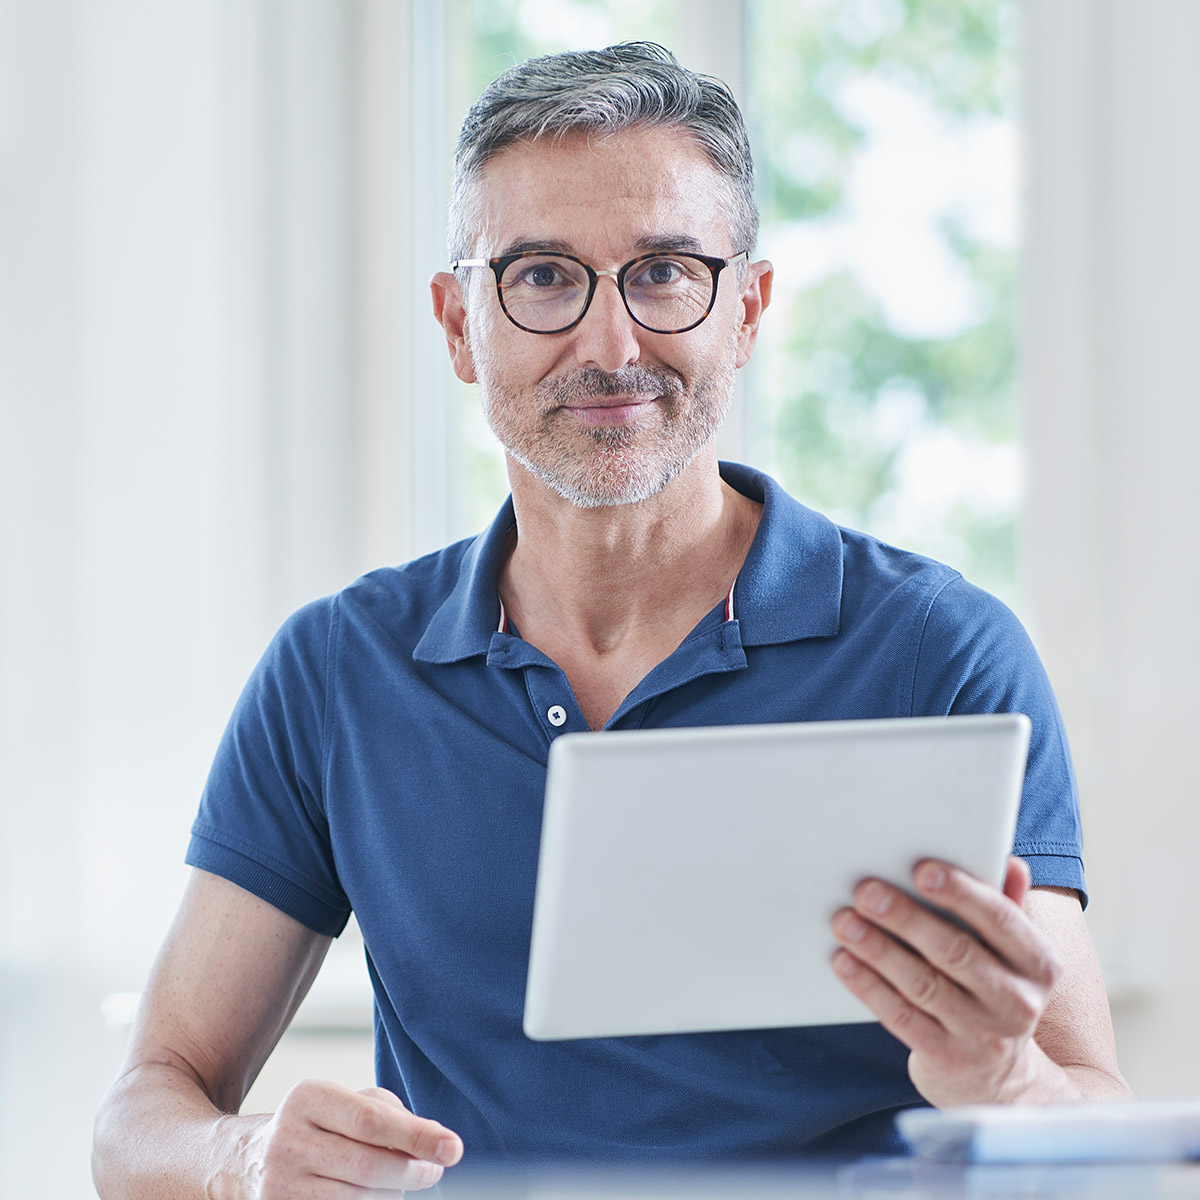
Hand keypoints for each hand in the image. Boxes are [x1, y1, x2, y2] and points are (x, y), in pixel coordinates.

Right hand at [237, 1080, 462, 1197]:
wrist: (244, 1161)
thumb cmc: (317, 1127)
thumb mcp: (344, 1103)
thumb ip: (390, 1114)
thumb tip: (435, 1140)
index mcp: (308, 1098)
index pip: (371, 1120)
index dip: (417, 1136)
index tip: (454, 1148)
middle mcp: (287, 1140)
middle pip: (367, 1166)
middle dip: (412, 1172)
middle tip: (435, 1171)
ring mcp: (278, 1185)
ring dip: (392, 1195)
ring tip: (400, 1184)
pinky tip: (379, 1196)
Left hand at [830, 857, 1062, 1106]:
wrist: (1000, 1078)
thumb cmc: (995, 989)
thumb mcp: (1013, 953)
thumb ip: (1006, 906)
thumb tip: (1008, 862)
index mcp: (1040, 963)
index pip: (1001, 919)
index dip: (961, 893)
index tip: (921, 870)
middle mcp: (1018, 1001)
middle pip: (954, 950)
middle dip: (905, 917)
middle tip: (866, 891)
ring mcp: (983, 1035)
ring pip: (922, 983)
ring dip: (877, 949)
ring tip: (844, 921)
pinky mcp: (947, 1058)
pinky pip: (901, 1016)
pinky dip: (869, 986)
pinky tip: (844, 961)